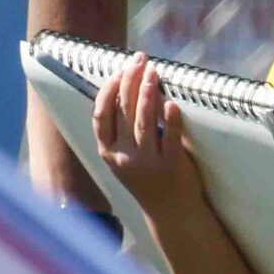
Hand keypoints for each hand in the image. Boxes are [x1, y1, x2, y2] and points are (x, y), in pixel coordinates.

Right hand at [90, 53, 206, 218]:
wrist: (171, 213)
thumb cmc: (147, 178)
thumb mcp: (123, 157)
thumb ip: (120, 130)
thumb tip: (125, 87)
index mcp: (108, 152)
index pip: (101, 114)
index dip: (109, 89)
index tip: (119, 71)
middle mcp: (123, 156)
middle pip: (123, 110)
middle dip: (130, 80)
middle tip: (140, 60)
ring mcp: (146, 162)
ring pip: (144, 120)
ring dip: (148, 92)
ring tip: (153, 72)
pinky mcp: (171, 167)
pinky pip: (169, 138)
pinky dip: (170, 119)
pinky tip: (172, 103)